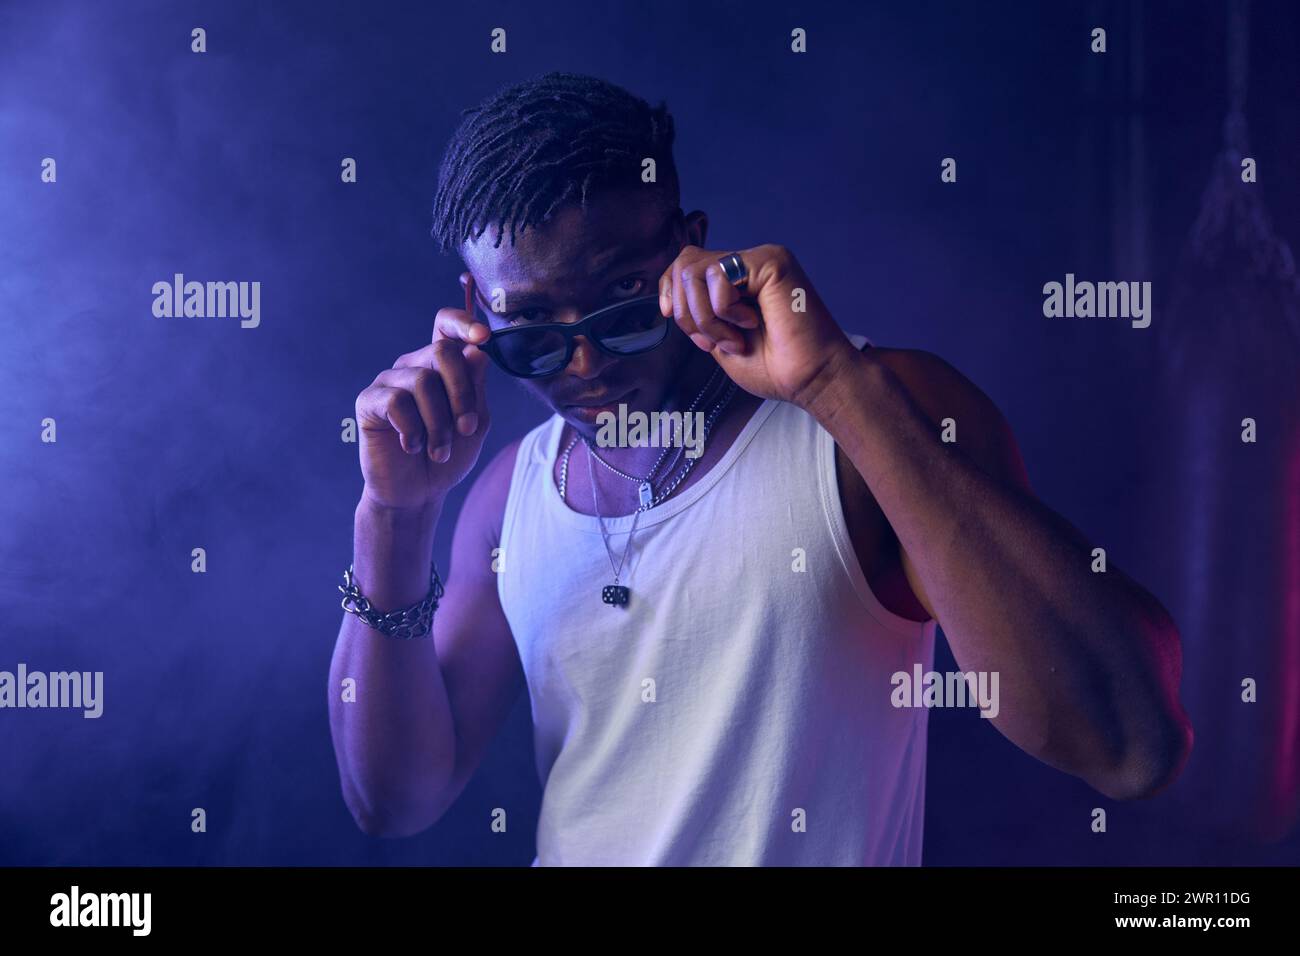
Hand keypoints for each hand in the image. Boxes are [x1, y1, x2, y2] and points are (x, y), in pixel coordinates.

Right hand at [353, 303, 492, 511]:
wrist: (417, 493)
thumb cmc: (448, 455)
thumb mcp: (475, 423)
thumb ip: (476, 388)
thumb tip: (477, 350)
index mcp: (441, 366)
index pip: (446, 325)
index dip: (464, 323)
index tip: (483, 337)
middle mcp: (413, 366)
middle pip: (442, 353)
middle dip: (462, 394)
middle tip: (466, 430)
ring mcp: (389, 381)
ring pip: (422, 381)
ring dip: (439, 423)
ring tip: (440, 451)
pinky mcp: (369, 401)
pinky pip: (396, 401)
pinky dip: (413, 430)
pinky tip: (412, 446)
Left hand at [659, 243, 858, 407]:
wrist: (810, 379)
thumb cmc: (775, 368)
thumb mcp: (719, 340)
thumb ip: (698, 315)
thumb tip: (671, 300)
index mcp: (737, 280)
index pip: (685, 263)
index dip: (669, 289)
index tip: (670, 317)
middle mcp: (748, 264)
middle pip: (684, 264)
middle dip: (685, 312)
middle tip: (714, 341)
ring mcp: (759, 260)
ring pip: (694, 271)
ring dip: (706, 318)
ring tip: (735, 338)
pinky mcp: (770, 261)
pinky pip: (719, 276)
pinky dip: (724, 311)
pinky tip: (751, 323)